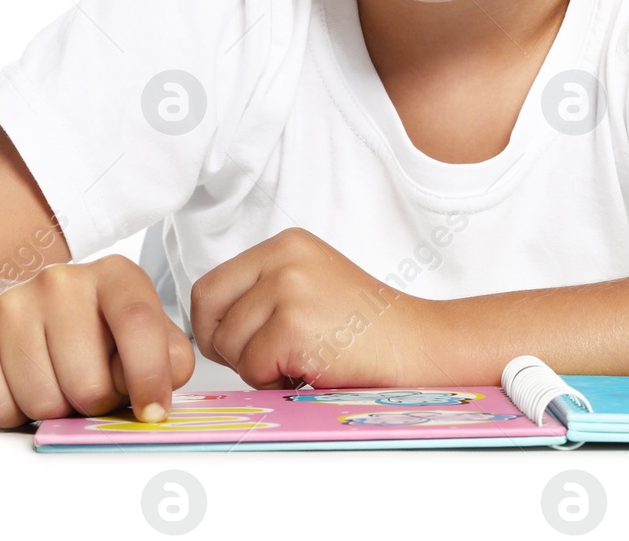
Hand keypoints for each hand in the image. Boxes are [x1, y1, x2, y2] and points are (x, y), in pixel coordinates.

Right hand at [0, 253, 194, 428]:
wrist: (12, 312)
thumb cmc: (87, 331)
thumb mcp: (139, 334)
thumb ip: (168, 354)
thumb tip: (168, 379)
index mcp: (114, 276)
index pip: (138, 324)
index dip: (149, 377)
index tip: (152, 412)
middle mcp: (62, 280)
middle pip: (89, 383)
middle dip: (93, 403)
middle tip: (87, 385)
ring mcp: (12, 304)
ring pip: (43, 402)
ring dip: (52, 410)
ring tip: (53, 381)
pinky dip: (11, 413)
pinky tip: (18, 383)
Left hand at [190, 227, 436, 388]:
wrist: (420, 346)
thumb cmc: (368, 330)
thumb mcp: (310, 286)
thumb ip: (263, 291)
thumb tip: (208, 324)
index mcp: (285, 245)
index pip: (210, 286)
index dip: (216, 325)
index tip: (240, 344)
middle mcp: (284, 258)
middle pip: (207, 312)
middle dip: (226, 347)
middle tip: (266, 359)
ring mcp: (288, 289)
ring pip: (229, 345)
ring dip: (257, 369)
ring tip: (302, 361)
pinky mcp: (294, 326)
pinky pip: (253, 369)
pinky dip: (276, 382)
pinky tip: (312, 370)